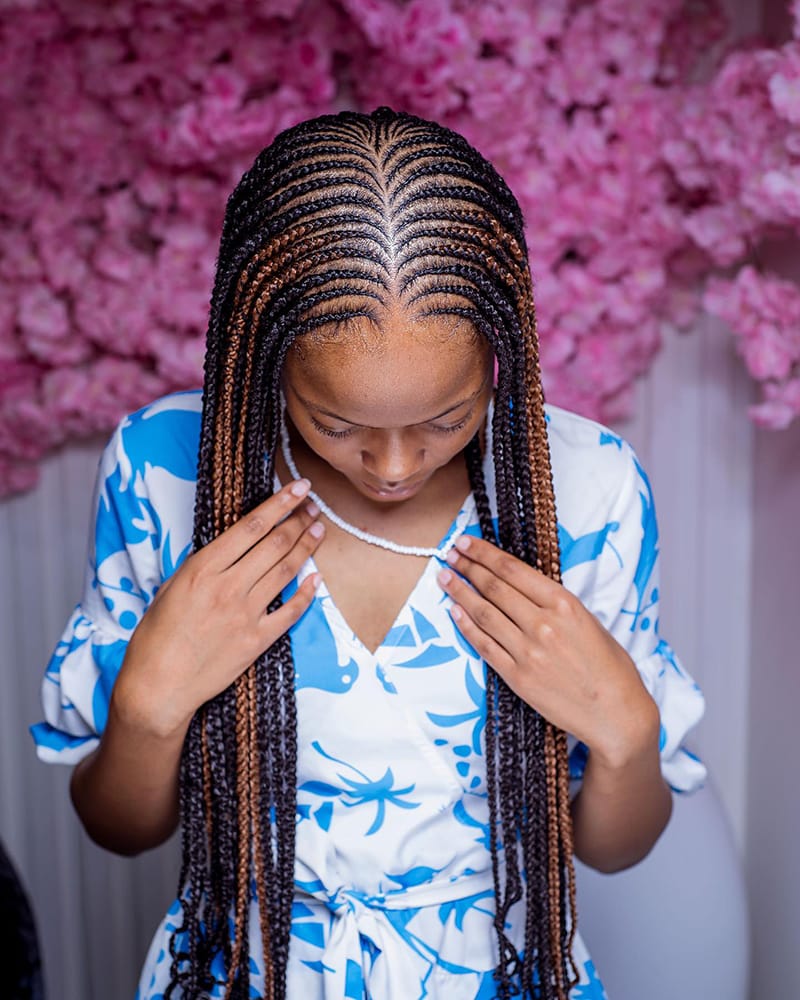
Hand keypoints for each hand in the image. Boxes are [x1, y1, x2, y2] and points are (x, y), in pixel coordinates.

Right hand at [113, 479, 323, 737]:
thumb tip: (230, 548)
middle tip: (314, 506)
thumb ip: (202, 566)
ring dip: (306, 547)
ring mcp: (246, 614)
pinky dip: (307, 593)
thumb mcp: (171, 588)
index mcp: (202, 569)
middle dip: (299, 520)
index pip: (251, 526)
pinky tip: (316, 577)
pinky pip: (291, 611)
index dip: (280, 504)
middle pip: (275, 544)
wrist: (158, 687)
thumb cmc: (156, 638)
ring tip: (318, 530)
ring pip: (286, 571)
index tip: (298, 488)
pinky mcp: (257, 640)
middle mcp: (228, 587)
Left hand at [437, 535, 658, 767]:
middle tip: (451, 554)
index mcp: (564, 604)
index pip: (513, 570)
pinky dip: (466, 626)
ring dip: (460, 592)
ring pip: (484, 613)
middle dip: (468, 566)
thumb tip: (521, 585)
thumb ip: (555, 603)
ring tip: (445, 577)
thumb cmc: (609, 666)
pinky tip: (454, 612)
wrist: (616, 714)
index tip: (466, 541)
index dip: (484, 553)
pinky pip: (484, 646)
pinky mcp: (518, 678)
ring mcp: (528, 652)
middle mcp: (543, 624)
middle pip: (494, 587)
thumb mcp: (588, 621)